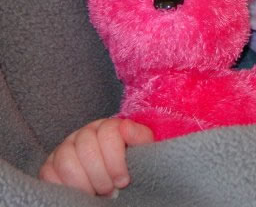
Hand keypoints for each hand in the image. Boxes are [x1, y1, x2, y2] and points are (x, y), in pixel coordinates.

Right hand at [39, 118, 153, 195]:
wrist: (113, 179)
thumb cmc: (128, 164)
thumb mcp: (141, 149)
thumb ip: (139, 136)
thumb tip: (125, 127)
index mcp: (107, 127)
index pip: (108, 133)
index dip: (116, 161)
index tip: (123, 181)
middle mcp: (84, 134)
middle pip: (87, 148)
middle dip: (101, 175)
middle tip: (110, 190)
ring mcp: (64, 148)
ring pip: (67, 162)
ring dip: (84, 183)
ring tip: (95, 193)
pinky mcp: (50, 166)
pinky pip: (49, 174)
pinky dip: (66, 187)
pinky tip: (80, 193)